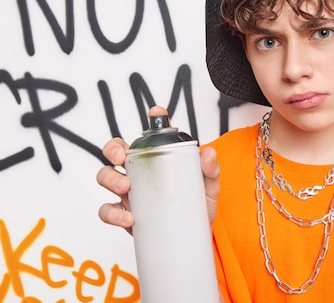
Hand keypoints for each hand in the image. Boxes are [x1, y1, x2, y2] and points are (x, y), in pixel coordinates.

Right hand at [96, 106, 220, 231]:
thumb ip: (210, 171)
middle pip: (115, 151)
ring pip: (105, 176)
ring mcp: (130, 192)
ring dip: (110, 179)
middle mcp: (141, 172)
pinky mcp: (125, 214)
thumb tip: (208, 153)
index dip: (152, 119)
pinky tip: (129, 218)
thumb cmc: (199, 207)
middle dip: (113, 149)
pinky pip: (108, 210)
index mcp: (159, 159)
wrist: (195, 238)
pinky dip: (113, 214)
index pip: (152, 135)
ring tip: (125, 188)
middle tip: (121, 157)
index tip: (157, 113)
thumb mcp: (208, 188)